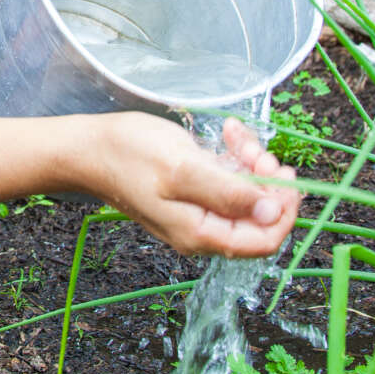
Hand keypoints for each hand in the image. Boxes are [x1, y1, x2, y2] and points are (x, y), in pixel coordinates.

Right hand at [94, 114, 299, 256]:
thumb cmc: (128, 155)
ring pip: (246, 194)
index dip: (284, 211)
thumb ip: (229, 193)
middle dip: (267, 180)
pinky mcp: (192, 192)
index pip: (265, 240)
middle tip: (257, 150)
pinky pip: (227, 180)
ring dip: (251, 162)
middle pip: (259, 216)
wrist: (89, 148)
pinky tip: (227, 133)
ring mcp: (197, 211)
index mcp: (202, 233)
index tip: (286, 176)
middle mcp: (203, 229)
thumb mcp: (183, 169)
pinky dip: (234, 156)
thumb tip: (272, 212)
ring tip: (236, 135)